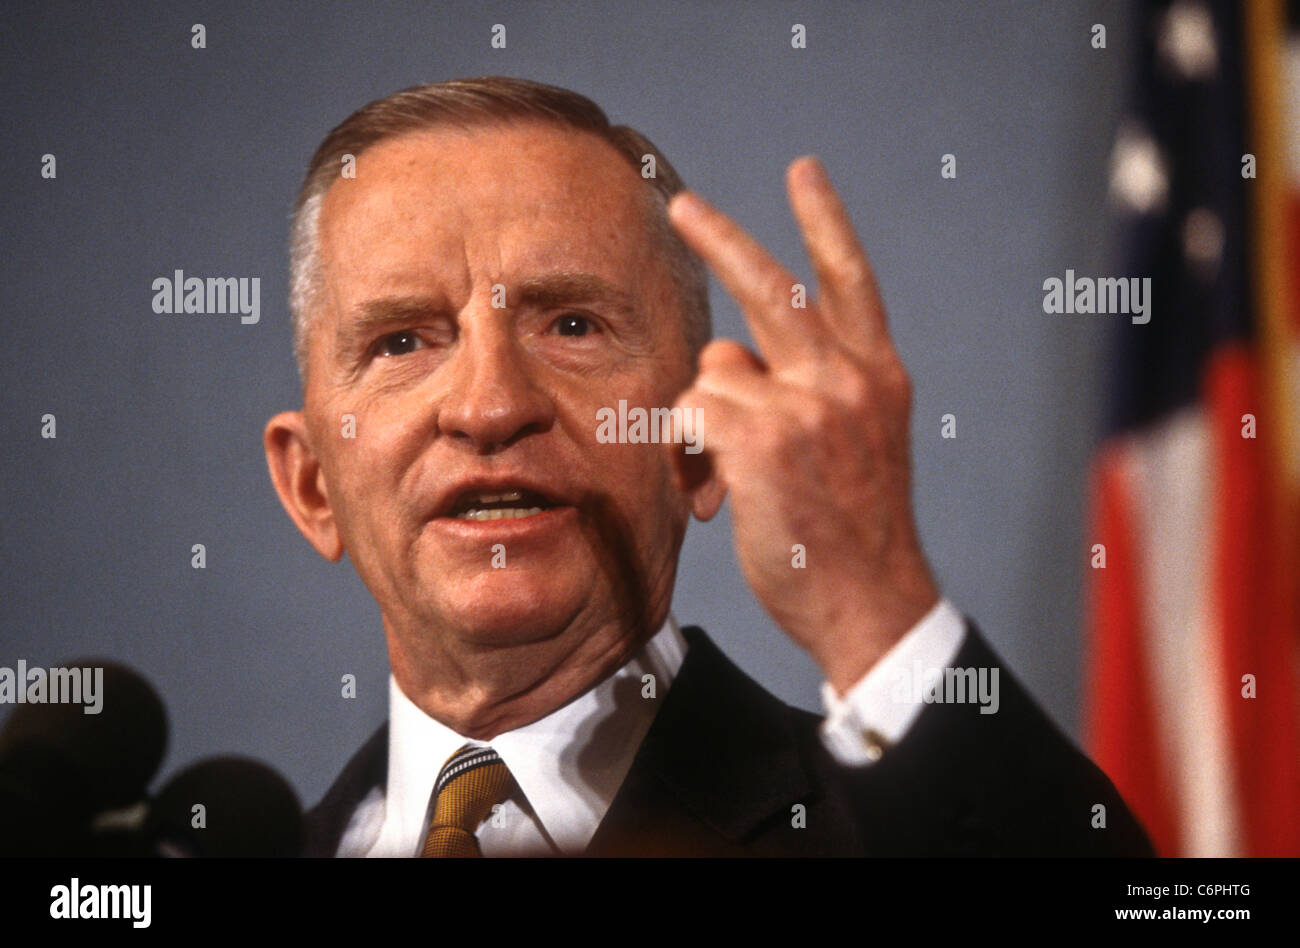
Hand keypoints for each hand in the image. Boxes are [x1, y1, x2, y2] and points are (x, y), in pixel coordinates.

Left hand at [667, 156, 939, 694]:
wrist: (871, 605)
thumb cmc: (851, 534)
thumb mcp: (858, 445)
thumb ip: (812, 389)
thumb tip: (729, 359)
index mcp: (877, 377)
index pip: (851, 280)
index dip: (824, 222)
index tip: (804, 173)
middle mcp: (847, 378)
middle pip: (771, 287)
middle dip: (719, 238)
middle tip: (680, 205)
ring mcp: (805, 405)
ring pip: (714, 369)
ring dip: (705, 418)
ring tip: (728, 477)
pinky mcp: (760, 439)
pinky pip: (690, 413)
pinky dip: (688, 452)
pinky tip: (718, 492)